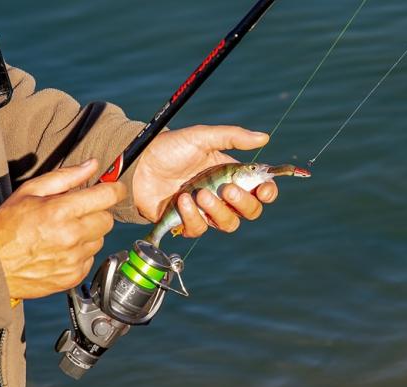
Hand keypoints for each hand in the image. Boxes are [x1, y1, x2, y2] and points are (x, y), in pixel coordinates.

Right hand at [0, 159, 124, 299]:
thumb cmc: (7, 226)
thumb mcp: (30, 192)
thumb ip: (65, 176)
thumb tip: (93, 165)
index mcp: (60, 211)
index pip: (107, 196)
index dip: (115, 189)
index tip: (115, 188)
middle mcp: (71, 235)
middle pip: (108, 219)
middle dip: (97, 212)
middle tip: (78, 213)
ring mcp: (74, 258)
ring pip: (100, 239)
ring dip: (89, 234)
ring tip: (65, 233)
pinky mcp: (75, 275)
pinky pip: (91, 258)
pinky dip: (81, 253)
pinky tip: (62, 250)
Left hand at [132, 125, 278, 236]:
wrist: (138, 163)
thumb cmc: (170, 148)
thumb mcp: (202, 137)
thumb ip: (233, 137)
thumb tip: (264, 137)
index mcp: (232, 174)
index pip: (260, 190)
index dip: (267, 193)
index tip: (264, 189)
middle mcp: (223, 195)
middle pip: (250, 211)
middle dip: (243, 203)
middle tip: (227, 189)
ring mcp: (205, 211)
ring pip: (228, 224)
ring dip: (218, 210)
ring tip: (200, 193)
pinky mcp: (186, 222)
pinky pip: (199, 229)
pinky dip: (192, 216)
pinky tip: (182, 200)